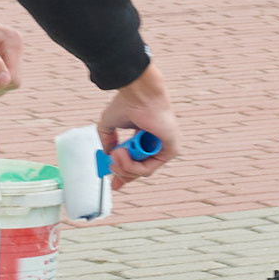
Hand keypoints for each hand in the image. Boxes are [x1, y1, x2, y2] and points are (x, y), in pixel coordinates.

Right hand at [98, 63, 176, 186]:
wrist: (139, 94)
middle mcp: (156, 144)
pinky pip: (148, 169)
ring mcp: (164, 148)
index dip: (124, 174)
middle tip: (110, 166)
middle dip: (121, 172)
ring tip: (115, 154)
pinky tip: (123, 154)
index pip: (136, 162)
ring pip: (141, 172)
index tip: (113, 185)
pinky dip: (132, 166)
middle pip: (139, 171)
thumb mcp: (109, 125)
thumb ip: (107, 140)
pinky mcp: (171, 151)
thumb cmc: (127, 103)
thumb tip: (107, 155)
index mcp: (144, 138)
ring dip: (123, 167)